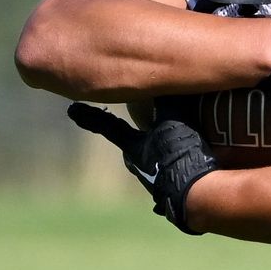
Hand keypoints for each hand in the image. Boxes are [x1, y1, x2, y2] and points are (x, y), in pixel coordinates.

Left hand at [67, 102, 216, 233]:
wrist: (196, 191)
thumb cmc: (178, 154)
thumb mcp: (173, 119)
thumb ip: (167, 101)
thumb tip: (163, 78)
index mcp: (133, 149)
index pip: (109, 126)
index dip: (91, 116)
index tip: (71, 108)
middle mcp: (139, 165)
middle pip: (134, 142)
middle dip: (139, 132)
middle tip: (148, 119)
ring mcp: (157, 180)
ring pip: (157, 155)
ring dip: (166, 146)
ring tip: (184, 137)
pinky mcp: (176, 187)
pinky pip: (177, 166)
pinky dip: (183, 157)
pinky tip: (199, 153)